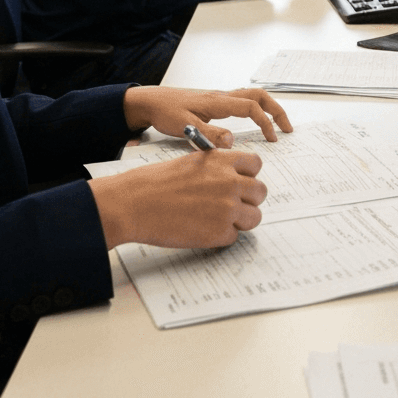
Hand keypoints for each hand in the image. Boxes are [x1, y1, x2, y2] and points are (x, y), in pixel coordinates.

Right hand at [89, 149, 266, 248]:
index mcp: (222, 161)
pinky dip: (222, 236)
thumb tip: (233, 179)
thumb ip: (217, 168)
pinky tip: (203, 230)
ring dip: (240, 220)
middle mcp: (230, 182)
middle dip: (248, 199)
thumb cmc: (156, 182)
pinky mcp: (220, 233)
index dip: (248, 174)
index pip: (256, 164)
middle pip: (260, 192)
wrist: (136, 203)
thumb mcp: (192, 162)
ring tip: (218, 220)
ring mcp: (228, 208)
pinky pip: (234, 236)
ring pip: (254, 217)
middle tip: (231, 204)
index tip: (241, 181)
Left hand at [123, 85, 292, 145]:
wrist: (151, 102)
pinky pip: (242, 101)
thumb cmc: (166, 112)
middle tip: (287, 127)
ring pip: (251, 96)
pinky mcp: (215, 103)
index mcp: (217, 102)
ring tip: (276, 124)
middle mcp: (222, 97)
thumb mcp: (185, 126)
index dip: (265, 122)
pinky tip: (254, 122)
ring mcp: (219, 99)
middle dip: (276, 109)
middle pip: (258, 95)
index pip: (251, 107)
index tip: (272, 139)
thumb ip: (208, 134)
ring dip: (267, 107)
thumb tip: (232, 141)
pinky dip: (255, 109)